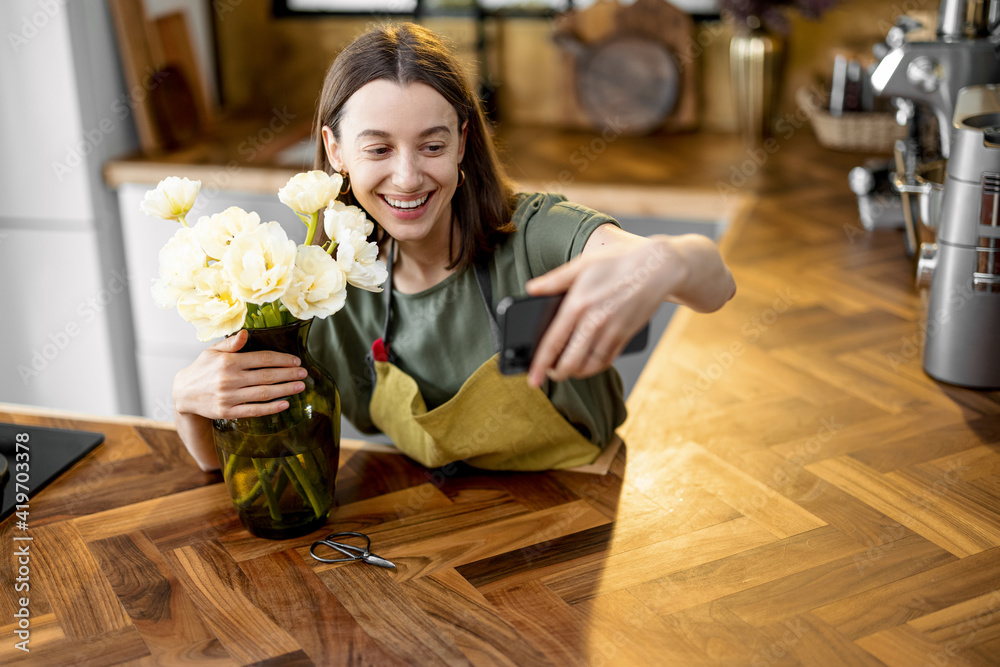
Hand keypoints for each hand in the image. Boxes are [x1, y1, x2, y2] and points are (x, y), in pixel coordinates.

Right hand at [172, 329, 307, 420]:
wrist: (183, 394)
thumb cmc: (202, 369)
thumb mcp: (212, 351)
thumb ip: (231, 343)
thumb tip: (246, 333)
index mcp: (229, 362)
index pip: (262, 359)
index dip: (282, 359)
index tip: (296, 360)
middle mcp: (230, 379)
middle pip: (267, 376)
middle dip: (289, 374)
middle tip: (304, 373)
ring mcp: (229, 397)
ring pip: (264, 393)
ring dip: (285, 390)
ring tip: (300, 386)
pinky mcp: (228, 412)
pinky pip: (254, 410)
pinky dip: (271, 408)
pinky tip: (285, 404)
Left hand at [525, 232, 682, 386]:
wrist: (657, 268)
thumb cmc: (618, 262)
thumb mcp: (582, 264)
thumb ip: (554, 279)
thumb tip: (531, 288)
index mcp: (578, 304)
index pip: (553, 342)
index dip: (540, 364)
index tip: (533, 378)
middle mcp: (594, 321)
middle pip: (570, 361)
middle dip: (557, 373)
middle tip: (549, 374)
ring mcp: (612, 331)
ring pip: (589, 365)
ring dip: (576, 373)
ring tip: (566, 370)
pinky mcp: (626, 335)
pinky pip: (607, 360)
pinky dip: (595, 367)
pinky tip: (587, 364)